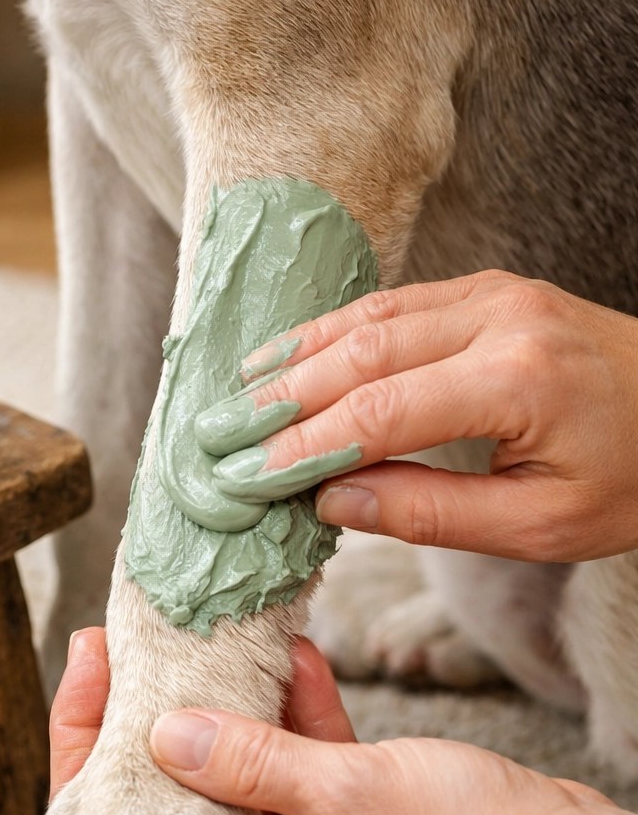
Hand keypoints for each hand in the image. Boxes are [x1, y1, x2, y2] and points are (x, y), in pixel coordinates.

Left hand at [49, 628, 637, 814]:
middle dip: (153, 716)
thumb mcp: (349, 795)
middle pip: (179, 797)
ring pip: (242, 769)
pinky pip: (300, 761)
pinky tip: (288, 658)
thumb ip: (250, 763)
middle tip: (123, 642)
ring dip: (232, 702)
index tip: (87, 675)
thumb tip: (162, 736)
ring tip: (207, 635)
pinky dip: (293, 711)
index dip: (94, 762)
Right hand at [199, 271, 637, 560]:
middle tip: (218, 433)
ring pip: (366, 317)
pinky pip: (391, 302)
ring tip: (239, 392)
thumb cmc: (636, 476)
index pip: (379, 412)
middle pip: (359, 352)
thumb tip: (332, 501)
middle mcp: (500, 318)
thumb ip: (432, 513)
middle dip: (280, 398)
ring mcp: (493, 293)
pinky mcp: (486, 289)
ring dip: (295, 356)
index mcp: (520, 382)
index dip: (302, 447)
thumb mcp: (545, 525)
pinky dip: (332, 331)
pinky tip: (293, 354)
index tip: (247, 476)